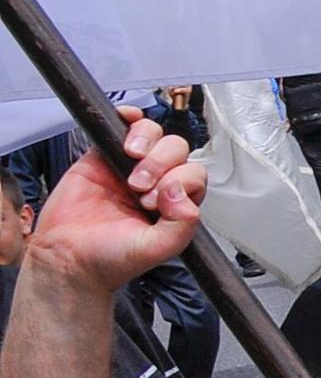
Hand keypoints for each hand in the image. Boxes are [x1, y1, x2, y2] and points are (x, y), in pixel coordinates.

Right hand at [25, 119, 203, 288]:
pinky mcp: (102, 156)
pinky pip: (122, 126)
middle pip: (177, 149)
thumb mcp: (157, 248)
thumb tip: (181, 192)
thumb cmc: (111, 258)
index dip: (179, 181)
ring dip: (147, 144)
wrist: (68, 260)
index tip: (153, 202)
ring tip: (128, 172)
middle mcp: (157, 182)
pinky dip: (130, 117)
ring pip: (154, 134)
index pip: (194, 174)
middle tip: (137, 188)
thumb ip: (182, 225)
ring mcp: (130, 167)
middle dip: (161, 164)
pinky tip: (127, 122)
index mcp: (176, 202)